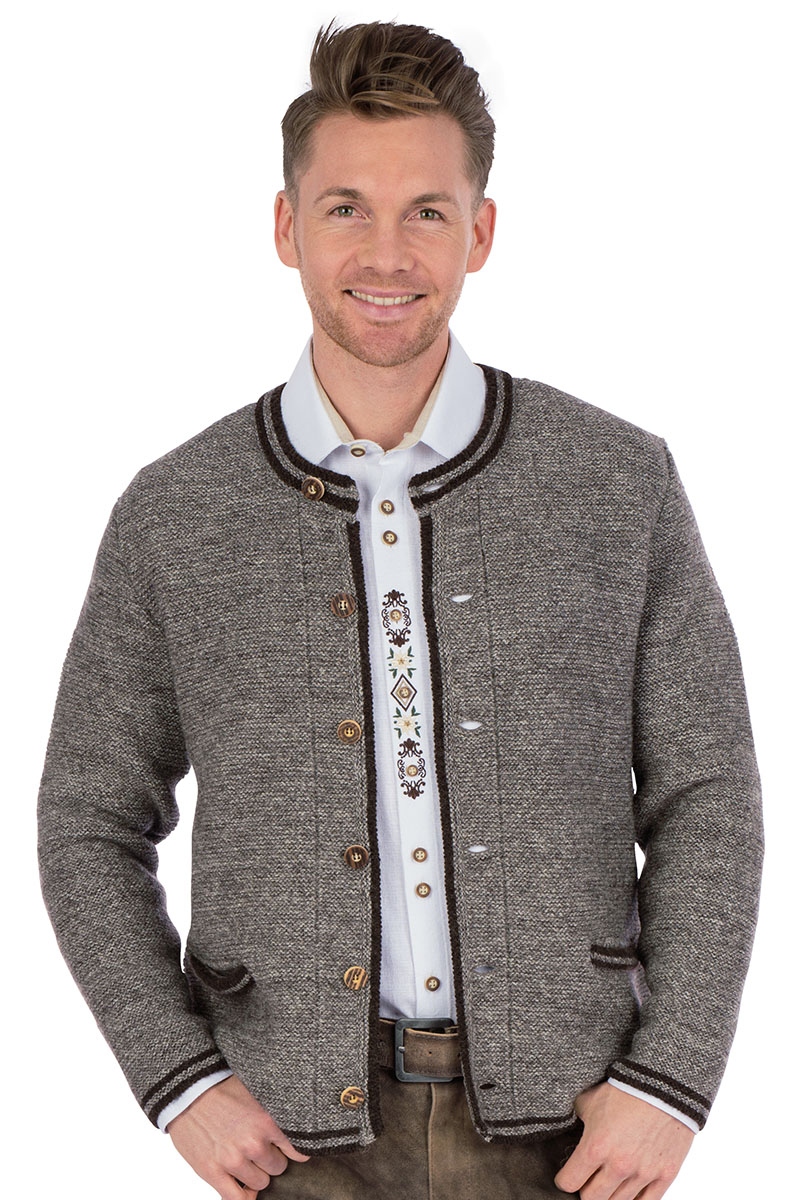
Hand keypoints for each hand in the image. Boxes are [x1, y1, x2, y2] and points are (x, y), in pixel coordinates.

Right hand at [168, 1075, 309, 1198]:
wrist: (187, 1091)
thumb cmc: (222, 1089)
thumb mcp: (256, 1093)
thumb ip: (274, 1113)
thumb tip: (294, 1126)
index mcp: (266, 1121)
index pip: (296, 1150)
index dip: (294, 1150)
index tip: (290, 1150)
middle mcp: (252, 1143)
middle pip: (278, 1167)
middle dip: (271, 1159)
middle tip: (261, 1148)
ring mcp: (232, 1160)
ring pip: (260, 1183)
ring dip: (256, 1174)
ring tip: (248, 1160)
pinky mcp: (212, 1172)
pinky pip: (237, 1199)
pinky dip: (244, 1196)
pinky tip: (243, 1185)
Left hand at [553, 1082, 693, 1199]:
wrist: (664, 1084)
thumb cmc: (625, 1089)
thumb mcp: (590, 1100)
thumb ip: (576, 1119)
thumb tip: (567, 1127)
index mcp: (595, 1147)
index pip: (569, 1183)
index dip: (564, 1180)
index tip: (566, 1177)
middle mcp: (618, 1166)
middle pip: (592, 1199)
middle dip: (586, 1190)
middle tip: (587, 1181)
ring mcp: (643, 1174)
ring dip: (610, 1195)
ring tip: (608, 1183)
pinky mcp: (665, 1175)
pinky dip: (635, 1199)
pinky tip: (628, 1191)